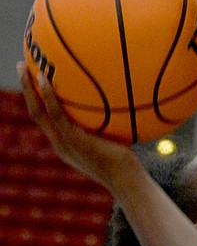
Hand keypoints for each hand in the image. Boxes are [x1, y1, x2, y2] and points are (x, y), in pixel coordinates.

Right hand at [17, 62, 138, 189]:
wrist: (127, 180)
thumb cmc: (127, 163)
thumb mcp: (114, 141)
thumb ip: (109, 127)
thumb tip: (120, 103)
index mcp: (66, 144)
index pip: (46, 119)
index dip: (38, 100)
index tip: (35, 80)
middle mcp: (60, 143)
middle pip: (35, 112)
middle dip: (26, 89)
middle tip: (20, 66)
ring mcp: (64, 142)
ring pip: (38, 111)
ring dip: (28, 88)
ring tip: (22, 66)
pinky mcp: (72, 139)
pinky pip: (55, 113)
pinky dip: (47, 95)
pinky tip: (43, 77)